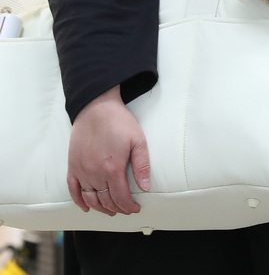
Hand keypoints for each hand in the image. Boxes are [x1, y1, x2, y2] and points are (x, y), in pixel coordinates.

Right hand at [67, 86, 150, 215]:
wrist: (96, 108)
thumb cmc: (120, 123)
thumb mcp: (138, 141)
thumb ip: (142, 166)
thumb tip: (145, 188)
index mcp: (112, 169)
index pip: (120, 197)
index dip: (129, 207)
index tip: (135, 209)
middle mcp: (94, 173)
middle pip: (105, 201)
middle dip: (117, 209)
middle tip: (126, 210)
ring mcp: (81, 170)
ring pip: (90, 199)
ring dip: (100, 208)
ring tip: (111, 210)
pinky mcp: (72, 165)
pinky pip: (72, 189)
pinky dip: (79, 201)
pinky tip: (86, 207)